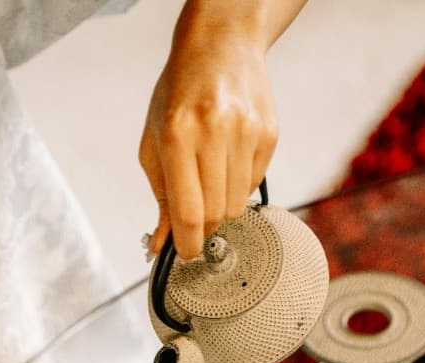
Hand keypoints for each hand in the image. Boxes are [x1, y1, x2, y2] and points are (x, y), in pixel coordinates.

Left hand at [139, 1, 276, 259]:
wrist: (221, 45)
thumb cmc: (180, 94)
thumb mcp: (155, 141)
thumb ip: (160, 197)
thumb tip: (162, 243)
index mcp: (178, 134)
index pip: (188, 211)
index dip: (187, 243)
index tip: (185, 253)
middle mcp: (214, 132)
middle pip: (216, 214)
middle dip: (203, 226)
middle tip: (195, 216)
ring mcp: (246, 132)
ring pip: (237, 205)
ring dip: (222, 206)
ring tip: (210, 178)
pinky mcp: (269, 134)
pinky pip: (254, 185)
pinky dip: (239, 185)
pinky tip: (228, 159)